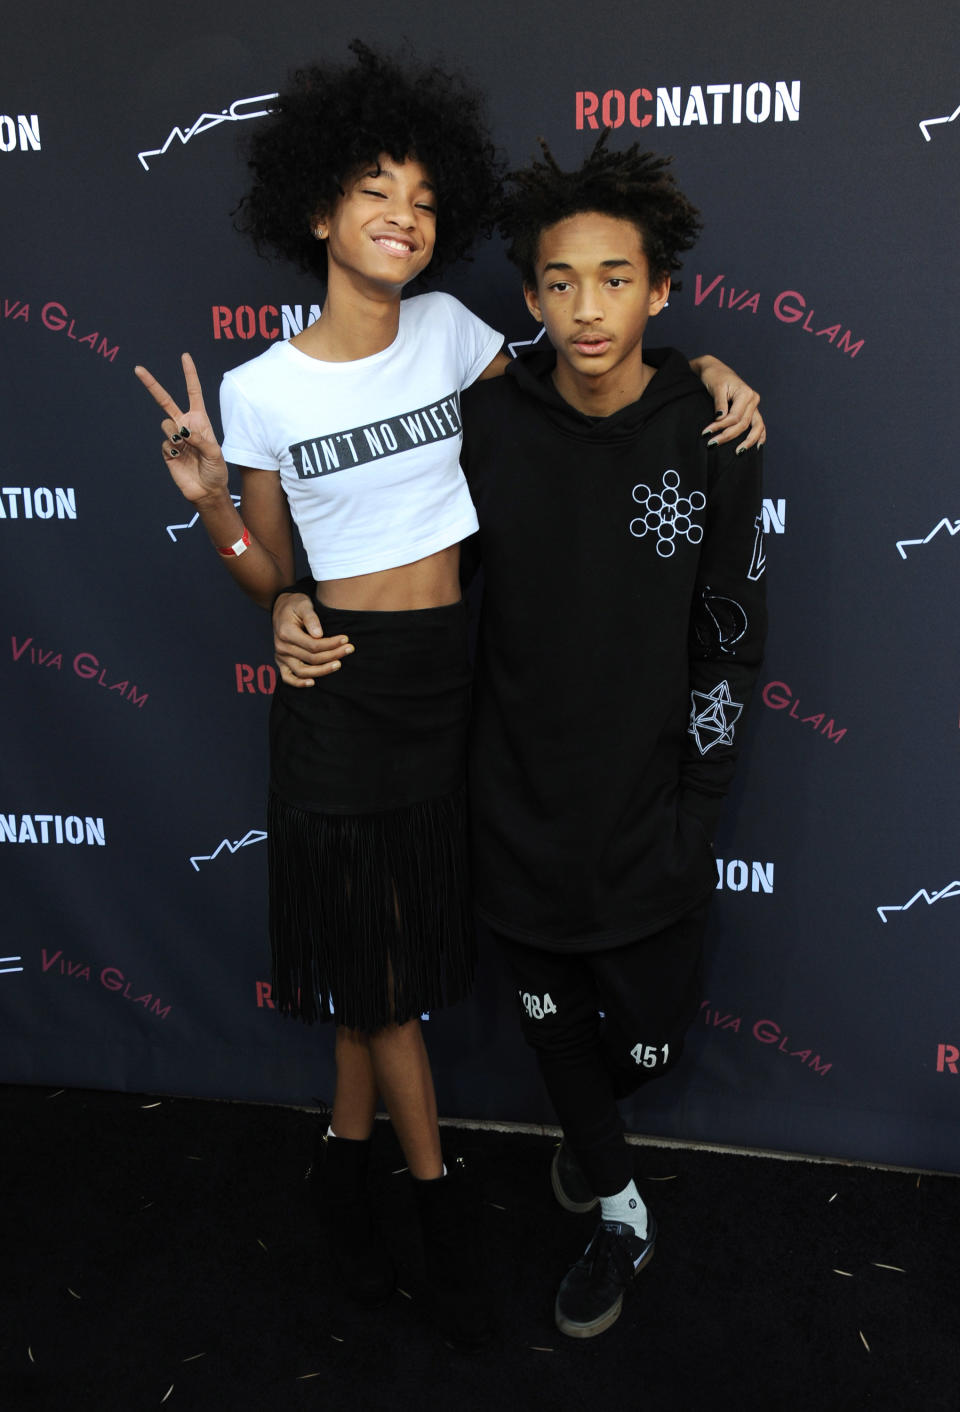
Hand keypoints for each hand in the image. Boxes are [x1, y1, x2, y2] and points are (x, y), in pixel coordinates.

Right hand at [134, 352, 229, 501]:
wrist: (206, 490)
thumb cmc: (215, 470)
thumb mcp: (214, 453)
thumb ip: (200, 439)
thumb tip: (182, 431)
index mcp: (200, 419)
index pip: (193, 392)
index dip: (189, 374)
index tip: (184, 357)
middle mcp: (185, 424)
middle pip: (165, 400)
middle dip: (152, 385)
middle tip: (138, 369)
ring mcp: (174, 437)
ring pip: (166, 424)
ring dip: (175, 434)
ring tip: (185, 447)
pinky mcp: (167, 451)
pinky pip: (165, 443)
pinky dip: (172, 449)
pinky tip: (179, 458)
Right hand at [273, 592, 353, 686]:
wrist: (282, 610)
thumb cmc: (296, 605)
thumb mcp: (303, 604)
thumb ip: (311, 618)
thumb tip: (319, 634)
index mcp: (286, 632)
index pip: (313, 645)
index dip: (331, 644)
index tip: (346, 639)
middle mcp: (282, 647)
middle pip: (311, 658)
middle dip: (333, 655)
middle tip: (350, 649)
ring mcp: (281, 657)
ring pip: (303, 671)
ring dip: (323, 670)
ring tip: (339, 664)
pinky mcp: (281, 663)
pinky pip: (288, 678)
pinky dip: (299, 683)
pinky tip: (313, 683)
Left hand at [691, 356, 765, 451]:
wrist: (715, 370)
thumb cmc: (714, 376)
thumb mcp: (716, 387)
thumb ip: (719, 403)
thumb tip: (720, 418)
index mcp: (746, 393)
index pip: (735, 417)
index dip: (720, 426)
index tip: (706, 433)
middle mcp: (753, 400)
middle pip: (743, 424)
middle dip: (727, 436)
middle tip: (711, 444)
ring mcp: (754, 406)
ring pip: (756, 427)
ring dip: (748, 441)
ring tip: (738, 452)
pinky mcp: (752, 410)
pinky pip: (759, 425)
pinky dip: (760, 436)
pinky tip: (757, 447)